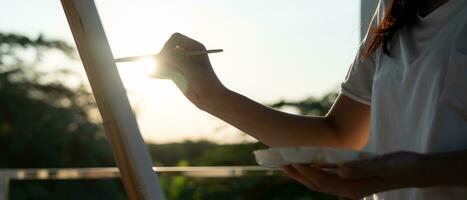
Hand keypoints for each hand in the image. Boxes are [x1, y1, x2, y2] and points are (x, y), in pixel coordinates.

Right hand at [156, 33, 226, 108]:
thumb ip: (176, 60)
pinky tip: (151, 74)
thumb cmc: (205, 82)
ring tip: (150, 71)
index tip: (167, 58)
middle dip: (162, 56)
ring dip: (158, 64)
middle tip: (158, 67)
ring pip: (164, 59)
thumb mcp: (191, 69)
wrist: (211, 98)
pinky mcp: (177, 72)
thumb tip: (160, 56)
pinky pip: (164, 68)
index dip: (168, 46)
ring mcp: (182, 63)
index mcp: (195, 47)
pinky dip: (158, 71)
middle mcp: (187, 53)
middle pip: (168, 48)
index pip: (175, 38)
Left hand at [282, 151, 429, 198]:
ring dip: (304, 171)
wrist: (415, 170)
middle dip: (298, 174)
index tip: (292, 161)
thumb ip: (361, 169)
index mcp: (353, 188)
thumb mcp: (383, 166)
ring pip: (320, 179)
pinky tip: (310, 160)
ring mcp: (349, 183)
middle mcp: (348, 188)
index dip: (306, 172)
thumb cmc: (401, 167)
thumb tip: (340, 171)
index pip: (322, 181)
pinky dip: (317, 168)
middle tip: (280, 162)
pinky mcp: (352, 176)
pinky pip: (329, 174)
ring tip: (288, 161)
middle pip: (316, 183)